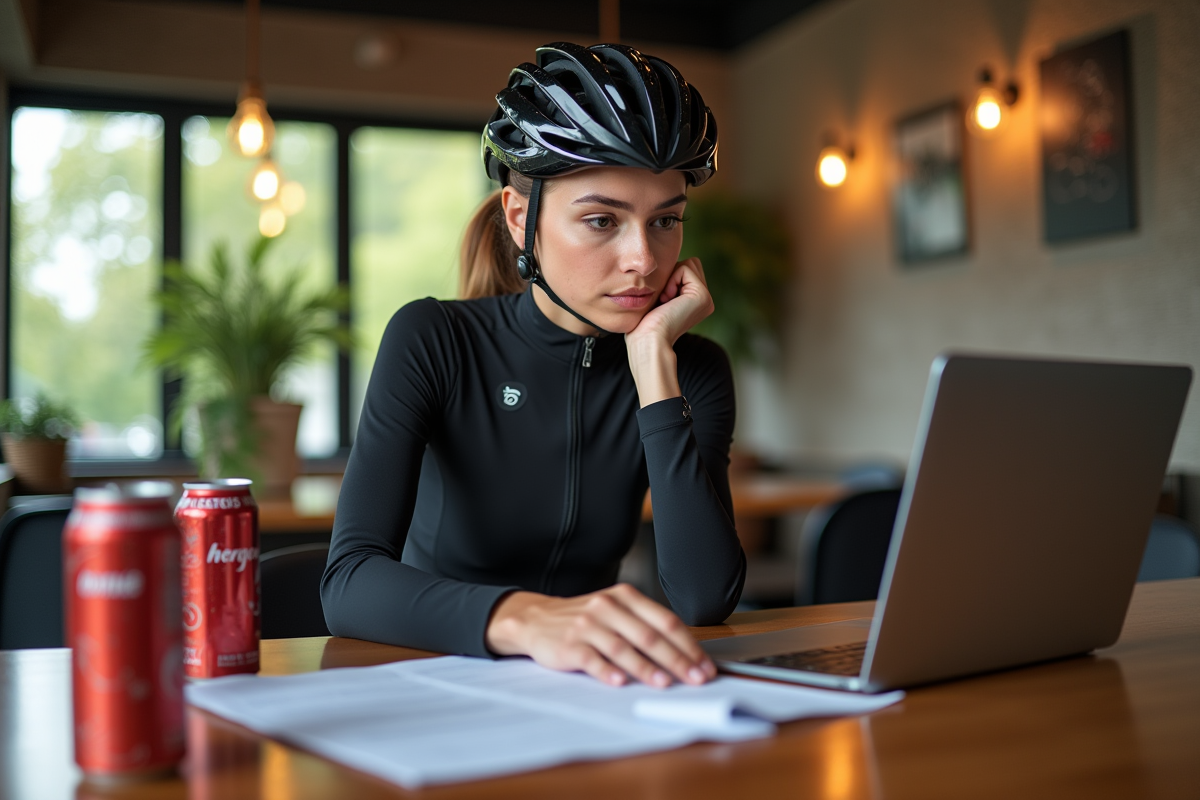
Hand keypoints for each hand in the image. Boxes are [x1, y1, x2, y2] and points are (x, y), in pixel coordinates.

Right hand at [485, 584, 717, 687]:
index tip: (704, 665)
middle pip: (649, 635)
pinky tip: (620, 682)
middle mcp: (608, 607)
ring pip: (623, 648)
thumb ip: (645, 625)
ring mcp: (588, 625)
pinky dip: (607, 671)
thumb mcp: (616, 611)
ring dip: (646, 668)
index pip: (665, 620)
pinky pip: (592, 658)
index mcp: (626, 597)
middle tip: (695, 678)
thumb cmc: (585, 619)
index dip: (688, 645)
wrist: (537, 619)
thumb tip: (684, 653)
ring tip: (664, 683)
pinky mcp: (569, 644)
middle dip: (676, 659)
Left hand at [624, 258, 714, 406]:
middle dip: (671, 276)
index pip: (684, 269)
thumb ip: (665, 284)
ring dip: (670, 278)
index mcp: (695, 302)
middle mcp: (705, 300)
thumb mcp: (656, 300)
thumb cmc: (644, 326)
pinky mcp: (703, 296)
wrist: (648, 343)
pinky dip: (671, 281)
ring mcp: (706, 298)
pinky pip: (685, 268)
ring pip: (689, 263)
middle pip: (689, 263)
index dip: (667, 278)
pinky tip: (667, 300)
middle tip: (662, 301)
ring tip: (665, 301)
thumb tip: (664, 267)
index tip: (659, 301)